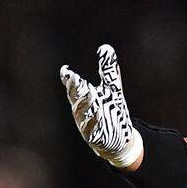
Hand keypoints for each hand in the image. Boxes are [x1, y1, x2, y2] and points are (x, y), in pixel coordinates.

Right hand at [60, 44, 142, 167]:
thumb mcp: (112, 90)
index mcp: (84, 98)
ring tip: (90, 94)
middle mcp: (82, 111)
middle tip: (75, 79)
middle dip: (75, 90)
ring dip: (85, 105)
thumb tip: (105, 47)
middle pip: (77, 99)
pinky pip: (92, 131)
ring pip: (83, 114)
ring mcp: (87, 125)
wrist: (120, 140)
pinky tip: (96, 116)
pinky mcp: (95, 138)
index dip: (70, 80)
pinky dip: (92, 124)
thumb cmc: (111, 111)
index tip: (67, 71)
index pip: (75, 87)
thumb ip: (108, 71)